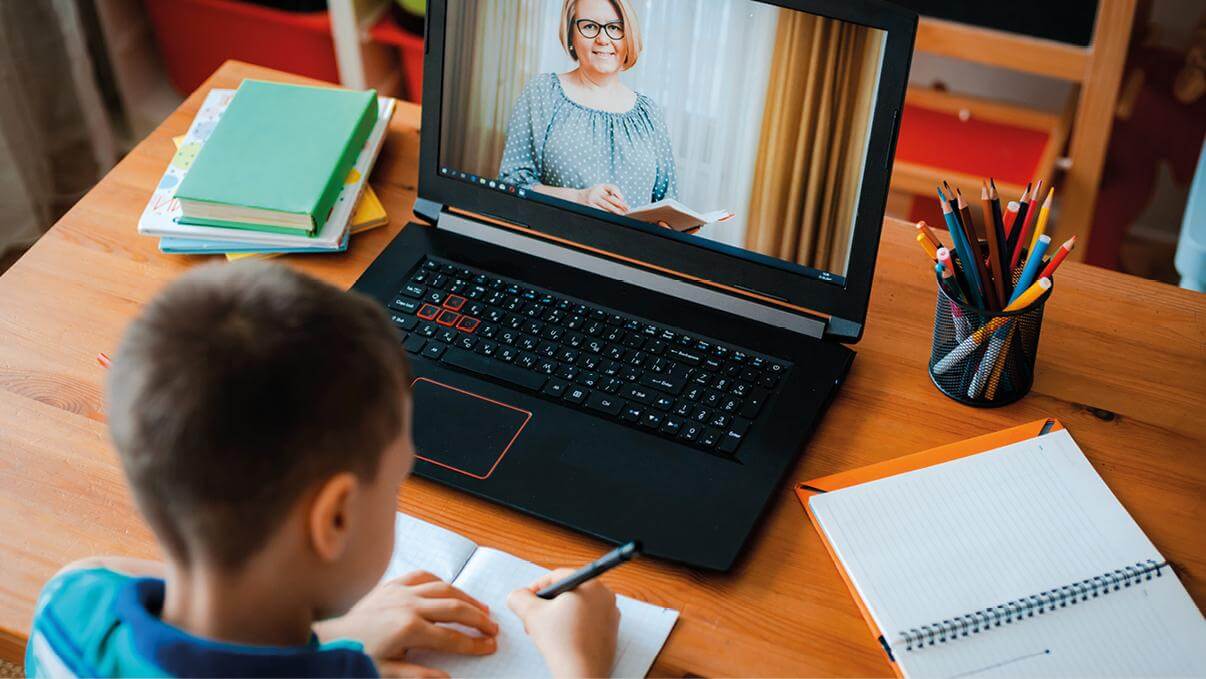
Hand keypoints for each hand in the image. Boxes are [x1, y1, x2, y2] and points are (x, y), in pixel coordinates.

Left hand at [314, 571, 497, 677]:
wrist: (327, 639)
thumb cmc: (356, 656)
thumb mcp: (386, 673)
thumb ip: (419, 676)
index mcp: (409, 629)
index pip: (452, 637)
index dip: (474, 643)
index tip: (490, 646)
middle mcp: (408, 605)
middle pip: (455, 607)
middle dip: (478, 618)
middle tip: (493, 628)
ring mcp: (400, 591)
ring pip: (444, 587)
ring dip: (466, 597)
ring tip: (481, 608)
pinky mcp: (390, 584)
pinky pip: (422, 575)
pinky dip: (440, 580)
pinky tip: (450, 588)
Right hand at [507, 569, 619, 677]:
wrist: (581, 673)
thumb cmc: (561, 641)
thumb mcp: (531, 614)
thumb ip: (519, 598)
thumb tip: (517, 595)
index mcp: (590, 583)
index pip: (557, 576)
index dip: (537, 587)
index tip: (527, 601)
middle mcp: (605, 595)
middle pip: (569, 591)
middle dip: (548, 603)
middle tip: (534, 618)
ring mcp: (611, 614)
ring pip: (578, 606)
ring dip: (559, 615)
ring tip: (546, 631)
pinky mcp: (611, 632)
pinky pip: (588, 621)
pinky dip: (573, 626)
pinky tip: (562, 639)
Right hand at [577, 184, 628, 214]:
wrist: (576, 198)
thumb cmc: (593, 194)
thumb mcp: (600, 189)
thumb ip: (611, 191)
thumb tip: (621, 199)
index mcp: (600, 186)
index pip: (612, 188)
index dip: (618, 193)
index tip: (623, 199)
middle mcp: (596, 192)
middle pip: (610, 198)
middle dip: (620, 204)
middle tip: (628, 208)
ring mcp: (592, 200)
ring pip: (606, 205)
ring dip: (615, 210)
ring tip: (622, 213)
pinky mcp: (589, 207)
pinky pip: (601, 211)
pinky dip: (607, 214)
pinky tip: (612, 216)